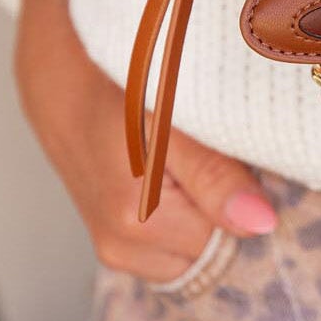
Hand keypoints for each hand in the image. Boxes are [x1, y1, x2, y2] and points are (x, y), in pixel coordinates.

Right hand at [14, 0, 276, 283]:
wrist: (59, 68)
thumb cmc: (119, 82)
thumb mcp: (172, 116)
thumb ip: (214, 174)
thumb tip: (261, 225)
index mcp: (139, 220)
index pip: (233, 241)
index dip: (250, 201)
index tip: (247, 164)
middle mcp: (123, 247)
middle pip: (213, 251)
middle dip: (229, 211)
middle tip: (219, 154)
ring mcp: (115, 248)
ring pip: (194, 251)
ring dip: (208, 214)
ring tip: (196, 159)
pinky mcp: (114, 239)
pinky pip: (172, 246)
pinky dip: (187, 217)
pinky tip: (180, 173)